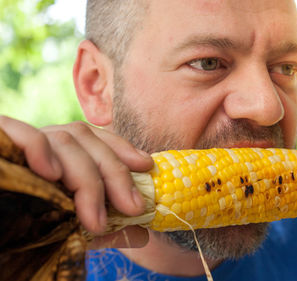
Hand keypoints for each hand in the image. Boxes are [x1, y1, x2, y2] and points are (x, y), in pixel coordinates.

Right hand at [0, 115, 152, 247]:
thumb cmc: (22, 229)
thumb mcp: (65, 228)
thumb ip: (100, 226)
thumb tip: (143, 234)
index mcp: (58, 154)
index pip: (95, 138)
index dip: (122, 148)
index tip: (146, 167)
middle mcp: (41, 143)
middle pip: (86, 138)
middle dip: (114, 173)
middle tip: (133, 208)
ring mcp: (17, 141)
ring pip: (64, 139)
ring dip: (86, 178)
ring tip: (95, 219)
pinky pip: (21, 134)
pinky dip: (39, 150)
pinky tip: (51, 175)